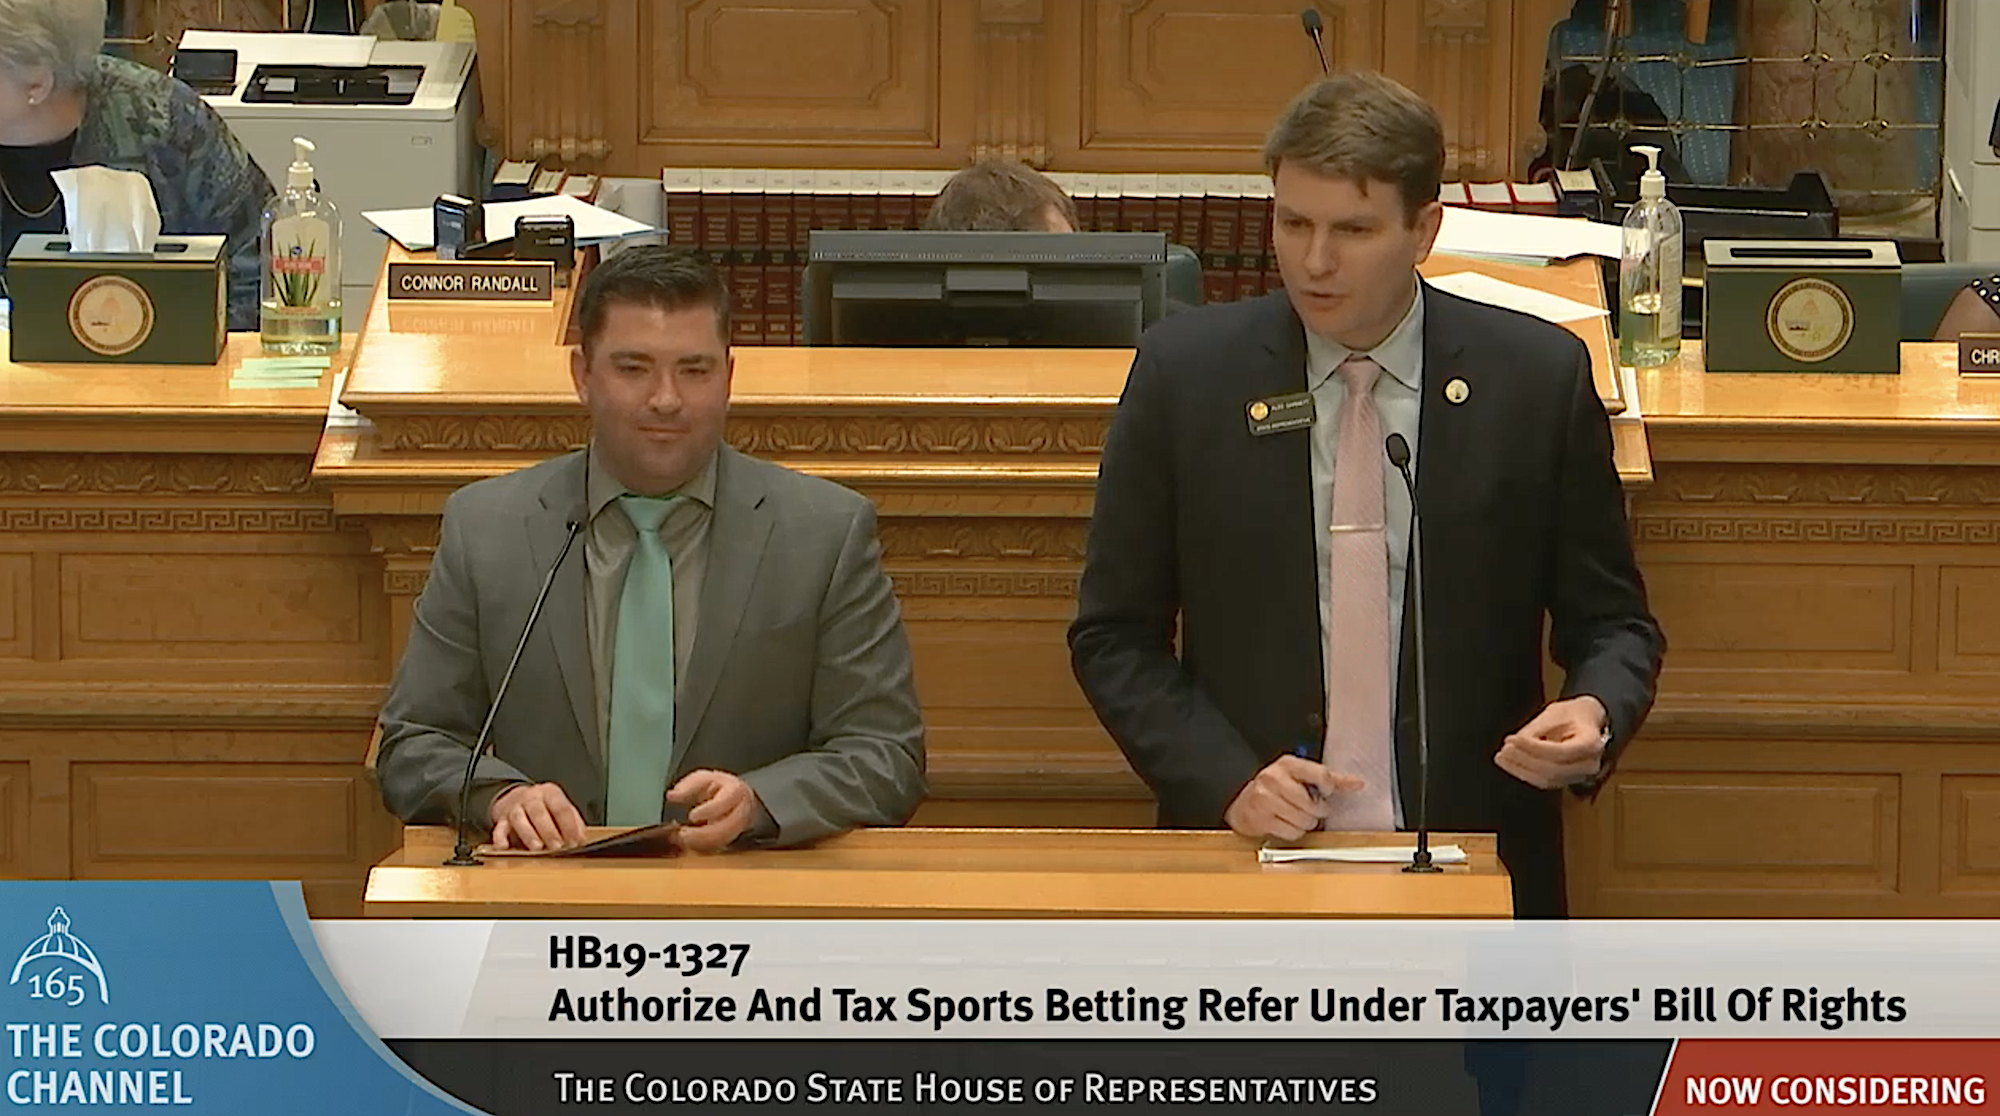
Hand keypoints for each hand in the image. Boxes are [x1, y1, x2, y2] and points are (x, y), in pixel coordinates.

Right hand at [489, 782, 586, 851]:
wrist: (515, 797)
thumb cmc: (543, 806)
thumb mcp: (560, 807)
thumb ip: (573, 821)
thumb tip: (581, 839)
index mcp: (550, 793)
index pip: (561, 808)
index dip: (569, 826)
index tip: (575, 841)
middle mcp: (531, 798)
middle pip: (539, 812)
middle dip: (549, 831)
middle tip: (557, 846)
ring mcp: (514, 807)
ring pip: (519, 819)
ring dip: (528, 834)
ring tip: (537, 848)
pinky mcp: (501, 819)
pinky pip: (498, 828)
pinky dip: (500, 838)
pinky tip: (504, 846)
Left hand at [667, 769, 760, 852]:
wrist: (741, 799)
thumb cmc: (721, 788)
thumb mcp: (705, 779)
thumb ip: (688, 786)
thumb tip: (672, 795)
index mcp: (735, 792)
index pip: (724, 803)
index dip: (708, 811)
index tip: (692, 816)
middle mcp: (741, 811)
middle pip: (726, 828)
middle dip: (702, 834)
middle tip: (682, 834)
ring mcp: (739, 828)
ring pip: (722, 841)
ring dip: (700, 843)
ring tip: (681, 839)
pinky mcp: (732, 839)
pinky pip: (718, 848)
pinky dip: (702, 848)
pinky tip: (688, 844)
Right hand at [1222, 755, 1364, 842]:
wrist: (1243, 803)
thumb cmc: (1276, 789)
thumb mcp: (1301, 776)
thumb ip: (1331, 779)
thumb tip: (1358, 783)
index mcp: (1288, 764)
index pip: (1322, 776)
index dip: (1329, 789)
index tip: (1324, 793)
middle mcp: (1274, 778)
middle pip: (1313, 804)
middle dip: (1316, 811)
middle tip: (1309, 808)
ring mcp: (1264, 799)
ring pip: (1304, 821)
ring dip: (1305, 823)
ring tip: (1296, 816)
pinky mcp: (1260, 818)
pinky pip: (1292, 832)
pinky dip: (1293, 832)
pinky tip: (1286, 824)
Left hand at [1496, 696, 1609, 789]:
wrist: (1584, 722)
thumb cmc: (1571, 714)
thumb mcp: (1554, 712)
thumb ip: (1536, 729)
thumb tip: (1516, 742)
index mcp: (1592, 743)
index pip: (1561, 752)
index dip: (1534, 748)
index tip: (1514, 739)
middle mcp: (1589, 764)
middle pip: (1553, 770)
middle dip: (1525, 760)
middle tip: (1505, 749)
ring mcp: (1579, 776)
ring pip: (1547, 780)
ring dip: (1520, 769)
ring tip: (1502, 757)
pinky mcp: (1566, 780)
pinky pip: (1543, 782)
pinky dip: (1523, 773)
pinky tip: (1509, 763)